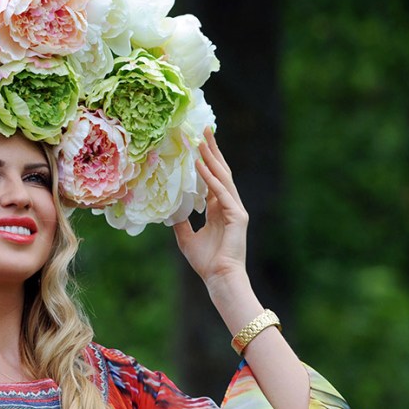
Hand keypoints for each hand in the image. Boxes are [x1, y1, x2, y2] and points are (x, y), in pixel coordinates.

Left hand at [172, 128, 249, 286]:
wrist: (219, 278)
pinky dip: (209, 178)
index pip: (212, 180)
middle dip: (212, 151)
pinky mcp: (238, 215)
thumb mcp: (186, 238)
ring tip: (202, 140)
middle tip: (204, 130)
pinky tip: (199, 164)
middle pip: (220, 172)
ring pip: (222, 177)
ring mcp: (235, 209)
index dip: (205, 162)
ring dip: (211, 158)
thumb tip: (170, 209)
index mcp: (219, 210)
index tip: (197, 145)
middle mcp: (229, 206)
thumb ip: (181, 221)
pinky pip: (221, 191)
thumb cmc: (206, 262)